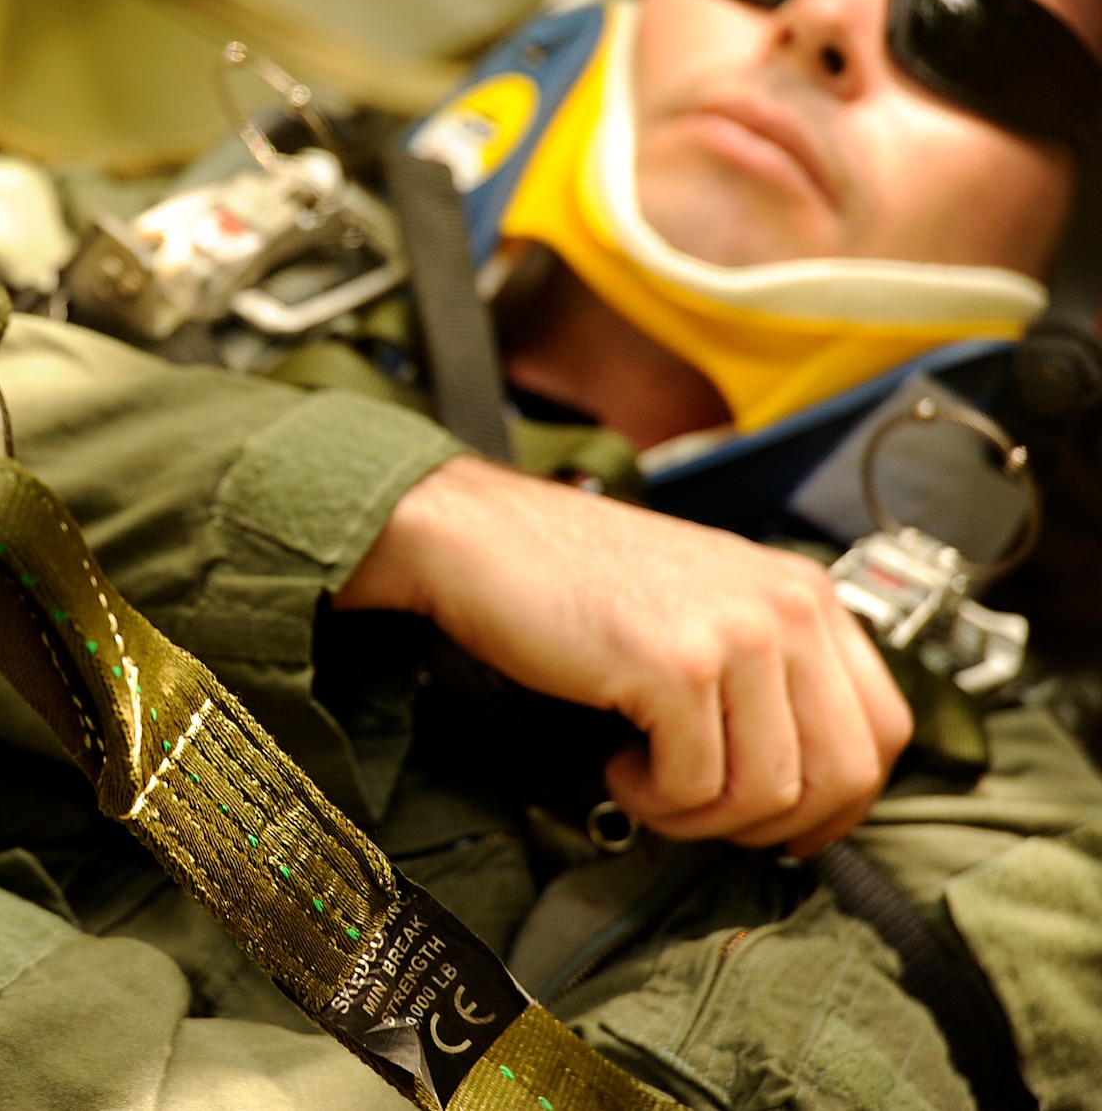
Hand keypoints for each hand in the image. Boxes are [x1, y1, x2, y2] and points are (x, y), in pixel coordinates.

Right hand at [336, 456, 911, 854]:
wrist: (480, 538)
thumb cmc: (573, 576)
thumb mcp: (705, 605)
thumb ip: (768, 670)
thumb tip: (797, 782)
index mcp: (804, 594)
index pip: (885, 729)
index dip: (841, 801)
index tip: (788, 826)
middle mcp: (787, 609)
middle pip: (843, 775)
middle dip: (770, 824)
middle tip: (703, 811)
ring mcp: (737, 636)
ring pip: (769, 793)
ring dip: (700, 814)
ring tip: (647, 780)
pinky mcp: (676, 668)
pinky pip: (695, 787)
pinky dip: (652, 799)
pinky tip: (616, 761)